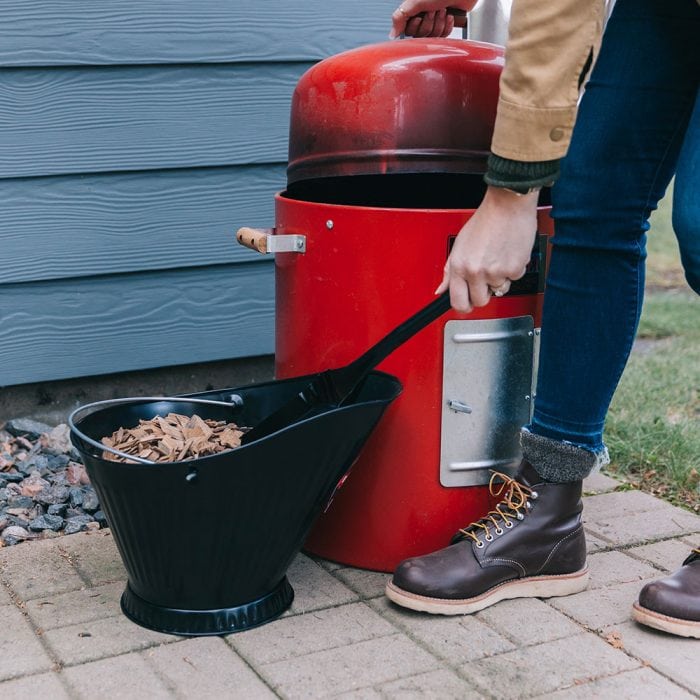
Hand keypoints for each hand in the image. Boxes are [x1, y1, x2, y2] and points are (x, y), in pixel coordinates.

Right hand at [390, 1, 476, 38]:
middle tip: (433, 11)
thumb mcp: (414, 2)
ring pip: (433, 37)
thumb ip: (399, 18)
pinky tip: (449, 16)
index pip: (408, 32)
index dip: (415, 27)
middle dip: (428, 24)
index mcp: (413, 12)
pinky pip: (444, 37)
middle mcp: (423, 18)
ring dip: (439, 23)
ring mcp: (435, 23)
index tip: (419, 16)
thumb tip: (392, 34)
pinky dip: (447, 26)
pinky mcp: (446, 26)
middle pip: (421, 36)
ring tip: (442, 11)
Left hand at [435, 187, 538, 312]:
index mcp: (459, 266)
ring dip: (500, 277)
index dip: (464, 306)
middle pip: (480, 301)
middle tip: (487, 278)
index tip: (468, 304)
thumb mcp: (459, 245)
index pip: (458, 302)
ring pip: (499, 289)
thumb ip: (449, 271)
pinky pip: (514, 278)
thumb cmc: (485, 221)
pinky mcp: (513, 269)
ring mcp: (495, 271)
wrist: (507, 206)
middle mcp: (475, 271)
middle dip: (484, 293)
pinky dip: (513, 268)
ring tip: (498, 257)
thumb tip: (441, 290)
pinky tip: (508, 253)